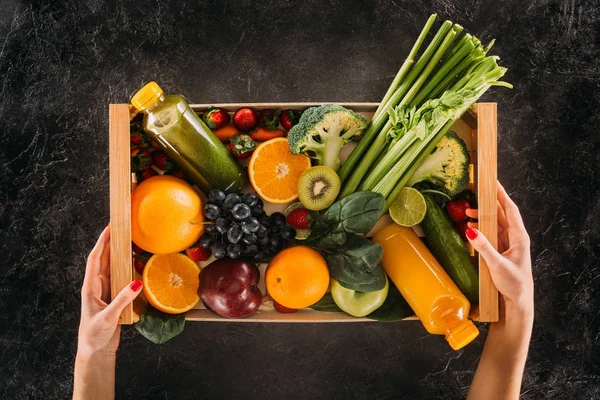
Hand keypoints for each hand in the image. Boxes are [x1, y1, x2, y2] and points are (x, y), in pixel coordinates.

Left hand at [77, 225, 141, 357]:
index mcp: (90, 287)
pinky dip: (127, 268)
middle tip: (121, 227)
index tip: (109, 228)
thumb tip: (137, 283)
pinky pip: (121, 278)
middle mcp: (97, 286)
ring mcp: (106, 291)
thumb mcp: (108, 318)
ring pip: (112, 267)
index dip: (102, 242)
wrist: (95, 350)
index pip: (95, 259)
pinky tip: (134, 262)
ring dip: (119, 253)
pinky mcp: (114, 297)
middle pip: (104, 259)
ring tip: (128, 239)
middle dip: (111, 242)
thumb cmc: (95, 335)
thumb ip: (122, 300)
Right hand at [465, 181, 532, 314]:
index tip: (493, 182)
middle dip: (489, 202)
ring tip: (467, 211)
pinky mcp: (500, 251)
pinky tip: (470, 227)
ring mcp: (507, 244)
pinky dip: (480, 229)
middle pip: (501, 214)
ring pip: (494, 223)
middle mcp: (514, 237)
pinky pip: (489, 234)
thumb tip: (471, 230)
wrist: (517, 303)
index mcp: (519, 237)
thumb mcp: (497, 265)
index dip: (501, 195)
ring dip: (482, 217)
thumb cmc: (514, 285)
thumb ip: (484, 247)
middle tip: (477, 190)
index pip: (510, 210)